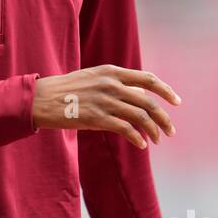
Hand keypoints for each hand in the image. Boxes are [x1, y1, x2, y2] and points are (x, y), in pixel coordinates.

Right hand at [32, 65, 179, 147]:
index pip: (148, 79)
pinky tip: (141, 145)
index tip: (176, 102)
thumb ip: (117, 84)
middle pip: (148, 101)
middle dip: (163, 118)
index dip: (165, 90)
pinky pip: (126, 129)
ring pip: (140, 116)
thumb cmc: (66, 89)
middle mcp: (112, 84)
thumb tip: (142, 94)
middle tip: (170, 131)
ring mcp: (105, 101)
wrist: (41, 98)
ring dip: (153, 130)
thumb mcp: (93, 78)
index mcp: (112, 71)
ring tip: (157, 140)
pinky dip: (137, 138)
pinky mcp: (97, 118)